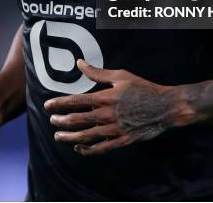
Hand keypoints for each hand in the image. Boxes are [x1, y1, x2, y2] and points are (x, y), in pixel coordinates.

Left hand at [44, 60, 183, 155]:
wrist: (165, 106)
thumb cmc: (142, 88)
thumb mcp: (120, 75)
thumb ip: (97, 72)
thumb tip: (79, 63)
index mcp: (106, 97)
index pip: (77, 101)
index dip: (60, 104)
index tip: (48, 105)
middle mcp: (108, 115)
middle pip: (78, 120)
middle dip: (61, 121)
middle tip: (52, 121)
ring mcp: (115, 130)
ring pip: (87, 136)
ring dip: (70, 137)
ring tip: (58, 137)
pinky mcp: (122, 140)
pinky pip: (101, 148)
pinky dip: (88, 149)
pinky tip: (79, 148)